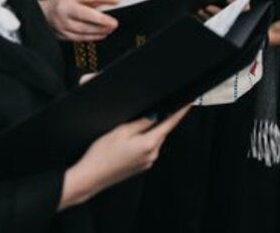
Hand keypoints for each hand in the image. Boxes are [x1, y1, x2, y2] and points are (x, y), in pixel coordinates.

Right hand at [41, 0, 119, 41]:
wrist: (44, 14)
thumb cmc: (65, 3)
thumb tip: (111, 3)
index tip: (117, 0)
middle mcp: (65, 10)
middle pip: (85, 15)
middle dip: (102, 20)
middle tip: (114, 23)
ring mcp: (62, 24)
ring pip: (83, 29)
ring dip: (99, 30)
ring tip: (110, 28)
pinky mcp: (62, 35)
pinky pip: (80, 38)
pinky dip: (93, 37)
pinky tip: (102, 34)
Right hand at [60, 106, 189, 208]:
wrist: (90, 177)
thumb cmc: (102, 155)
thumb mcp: (120, 131)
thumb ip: (141, 122)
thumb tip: (155, 115)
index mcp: (149, 144)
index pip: (170, 124)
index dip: (180, 112)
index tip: (189, 102)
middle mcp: (152, 155)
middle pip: (161, 132)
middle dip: (159, 121)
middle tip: (147, 112)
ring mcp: (147, 162)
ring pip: (153, 141)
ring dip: (148, 132)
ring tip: (129, 131)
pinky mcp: (140, 167)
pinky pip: (147, 149)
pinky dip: (142, 142)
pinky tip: (128, 142)